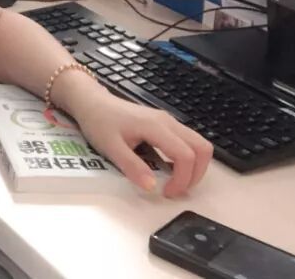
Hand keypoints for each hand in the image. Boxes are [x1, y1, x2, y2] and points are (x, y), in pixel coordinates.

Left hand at [59, 76, 213, 197]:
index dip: (182, 179)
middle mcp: (168, 122)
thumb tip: (152, 187)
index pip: (185, 155)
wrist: (92, 102)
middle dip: (196, 174)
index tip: (166, 193)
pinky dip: (187, 158)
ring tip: (175, 182)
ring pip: (198, 144)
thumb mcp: (110, 147)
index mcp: (156, 126)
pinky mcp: (165, 123)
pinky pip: (188, 141)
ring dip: (194, 167)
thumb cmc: (99, 122)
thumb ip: (132, 167)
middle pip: (202, 148)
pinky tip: (169, 168)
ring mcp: (168, 121)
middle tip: (177, 190)